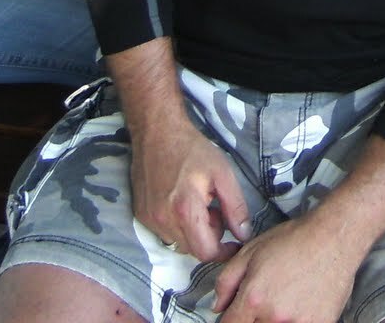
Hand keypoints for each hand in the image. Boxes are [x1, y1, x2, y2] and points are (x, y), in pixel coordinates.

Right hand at [131, 118, 251, 262]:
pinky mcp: (141, 215)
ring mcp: (149, 219)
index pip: (205, 252)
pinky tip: (182, 202)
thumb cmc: (193, 150)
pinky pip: (164, 232)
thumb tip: (243, 235)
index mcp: (185, 211)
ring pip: (178, 242)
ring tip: (199, 204)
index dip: (223, 252)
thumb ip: (235, 207)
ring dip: (192, 232)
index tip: (233, 243)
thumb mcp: (223, 174)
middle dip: (208, 237)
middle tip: (215, 211)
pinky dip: (177, 225)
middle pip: (192, 249)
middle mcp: (163, 220)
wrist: (157, 132)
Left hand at [213, 214, 359, 322]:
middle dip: (253, 318)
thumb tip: (217, 306)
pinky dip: (295, 321)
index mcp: (253, 298)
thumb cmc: (295, 240)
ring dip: (273, 320)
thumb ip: (226, 281)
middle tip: (263, 303)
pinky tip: (299, 306)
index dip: (229, 320)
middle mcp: (274, 316)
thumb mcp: (250, 251)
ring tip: (284, 302)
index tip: (236, 315)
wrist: (334, 237)